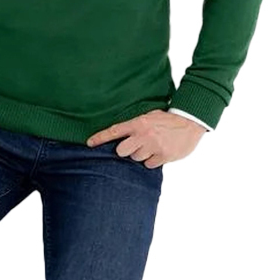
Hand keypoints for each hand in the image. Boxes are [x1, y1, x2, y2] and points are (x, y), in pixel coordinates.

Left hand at [85, 109, 206, 167]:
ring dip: (142, 154)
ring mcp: (154, 146)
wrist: (190, 122)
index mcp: (139, 122)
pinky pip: (150, 164)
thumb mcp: (150, 115)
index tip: (89, 143)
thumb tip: (122, 135)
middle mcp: (144, 135)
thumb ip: (136, 125)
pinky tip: (160, 151)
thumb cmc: (168, 118)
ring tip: (153, 145)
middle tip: (135, 145)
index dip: (100, 138)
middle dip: (126, 150)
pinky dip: (153, 160)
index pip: (114, 131)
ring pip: (136, 158)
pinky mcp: (164, 156)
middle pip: (122, 151)